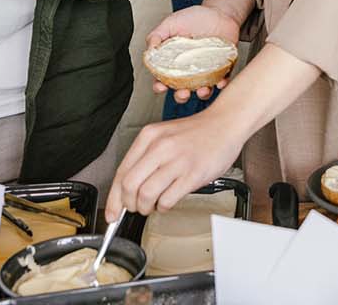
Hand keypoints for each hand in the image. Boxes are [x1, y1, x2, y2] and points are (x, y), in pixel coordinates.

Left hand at [106, 109, 244, 217]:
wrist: (225, 123)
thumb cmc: (196, 133)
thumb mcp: (164, 136)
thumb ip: (146, 158)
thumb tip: (127, 188)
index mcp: (149, 136)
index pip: (121, 172)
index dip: (113, 198)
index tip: (111, 212)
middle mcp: (160, 147)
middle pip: (129, 186)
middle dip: (128, 205)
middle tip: (135, 208)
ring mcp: (177, 160)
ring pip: (146, 195)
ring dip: (146, 208)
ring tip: (152, 206)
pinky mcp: (192, 174)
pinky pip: (168, 200)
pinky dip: (163, 207)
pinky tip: (167, 202)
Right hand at [148, 5, 241, 103]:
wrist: (219, 12)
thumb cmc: (194, 18)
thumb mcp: (171, 23)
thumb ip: (157, 35)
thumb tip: (149, 50)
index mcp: (175, 62)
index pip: (164, 79)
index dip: (160, 85)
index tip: (160, 86)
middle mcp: (190, 70)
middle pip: (182, 90)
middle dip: (181, 95)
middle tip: (183, 92)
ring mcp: (206, 71)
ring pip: (202, 89)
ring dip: (202, 93)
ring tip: (202, 90)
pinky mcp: (222, 68)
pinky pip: (222, 80)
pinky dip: (221, 83)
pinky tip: (220, 81)